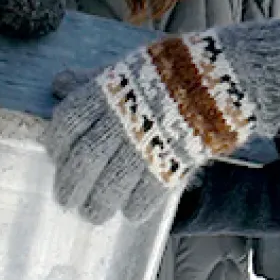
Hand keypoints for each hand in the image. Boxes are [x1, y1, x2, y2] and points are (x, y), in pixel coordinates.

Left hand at [48, 26, 279, 224]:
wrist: (223, 76)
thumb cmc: (170, 69)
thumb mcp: (127, 66)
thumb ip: (92, 80)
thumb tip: (58, 86)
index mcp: (107, 91)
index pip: (68, 123)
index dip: (58, 144)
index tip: (57, 156)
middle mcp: (121, 119)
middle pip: (84, 161)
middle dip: (72, 185)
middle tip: (67, 200)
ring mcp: (147, 143)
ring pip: (111, 184)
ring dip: (98, 204)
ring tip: (94, 214)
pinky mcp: (173, 162)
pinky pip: (147, 194)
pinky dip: (136, 207)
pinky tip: (131, 213)